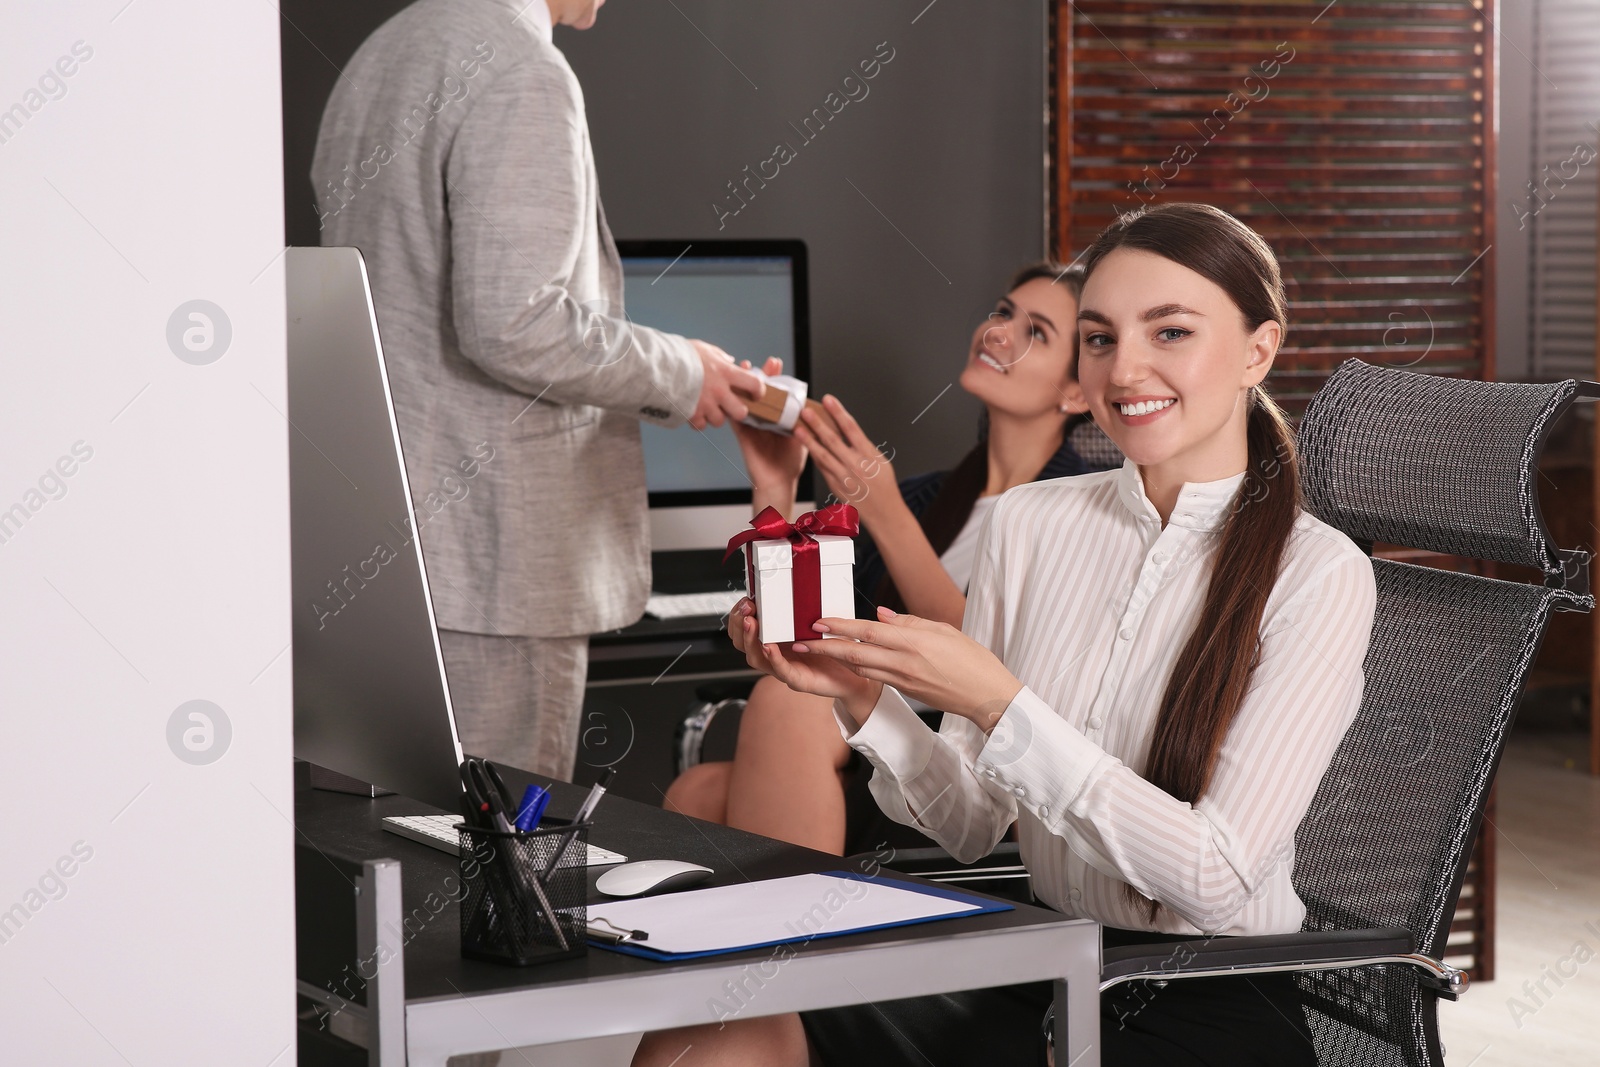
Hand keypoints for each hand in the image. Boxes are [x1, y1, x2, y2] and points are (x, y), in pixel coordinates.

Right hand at [690, 340, 764, 429]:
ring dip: (714, 416)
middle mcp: (719, 391)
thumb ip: (721, 357)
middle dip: (737, 411)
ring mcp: (705, 405)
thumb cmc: (681, 354)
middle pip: (741, 412)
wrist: (658, 365)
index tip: (755, 394)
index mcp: (726, 372)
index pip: (754, 384)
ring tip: (705, 407)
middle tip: (730, 406)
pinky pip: (700, 426)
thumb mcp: (705, 349)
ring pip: (719, 421)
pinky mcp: (691, 414)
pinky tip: (693, 412)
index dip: (758, 391)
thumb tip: (731, 361)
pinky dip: (697, 421)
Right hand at [727, 597, 880, 705]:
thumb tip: (803, 580)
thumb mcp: (820, 621)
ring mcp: (784, 668)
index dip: (740, 616)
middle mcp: (776, 654)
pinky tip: (770, 647)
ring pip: (756, 658)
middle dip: (739, 625)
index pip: (746, 629)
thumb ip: (808, 606)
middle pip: (743, 643)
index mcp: (777, 639)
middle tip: (746, 610)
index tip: (746, 600)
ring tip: (752, 624)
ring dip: (750, 640)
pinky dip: (773, 658)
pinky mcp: (798, 680)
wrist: (854, 676)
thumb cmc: (836, 650)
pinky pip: (781, 670)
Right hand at [730, 357, 808, 492]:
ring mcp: (752, 425)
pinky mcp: (743, 435)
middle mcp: (764, 419)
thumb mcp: (802, 437)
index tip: (777, 363)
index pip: (776, 392)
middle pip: (761, 392)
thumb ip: (804, 421)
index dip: (776, 378)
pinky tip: (732, 391)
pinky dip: (734, 404)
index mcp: (778, 417)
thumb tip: (811, 403)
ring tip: (746, 366)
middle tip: (768, 362)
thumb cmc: (790, 462)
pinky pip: (736, 417)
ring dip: (744, 383)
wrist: (779, 483)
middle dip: (764, 375)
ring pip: (747, 399)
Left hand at [792, 607, 1023, 731]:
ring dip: (836, 659)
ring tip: (816, 649)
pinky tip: (848, 660)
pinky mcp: (906, 691)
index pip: (867, 632)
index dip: (839, 627)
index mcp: (914, 642)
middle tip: (800, 641)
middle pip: (855, 653)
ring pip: (861, 667)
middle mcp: (903, 662)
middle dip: (824, 647)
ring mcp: (903, 680)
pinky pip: (875, 677)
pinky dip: (858, 667)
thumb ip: (909, 623)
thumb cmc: (973, 660)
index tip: (817, 622)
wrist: (988, 697)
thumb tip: (881, 615)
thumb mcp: (944, 630)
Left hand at [794, 395, 899, 522]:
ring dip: (809, 440)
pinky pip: (822, 468)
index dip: (838, 412)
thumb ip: (862, 445)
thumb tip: (846, 429)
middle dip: (818, 423)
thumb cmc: (883, 484)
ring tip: (798, 428)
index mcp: (868, 454)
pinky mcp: (835, 486)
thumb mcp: (880, 460)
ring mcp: (844, 476)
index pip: (851, 428)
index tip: (828, 399)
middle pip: (833, 440)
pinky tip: (807, 445)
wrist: (884, 511)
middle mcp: (855, 465)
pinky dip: (814, 455)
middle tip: (806, 410)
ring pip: (822, 455)